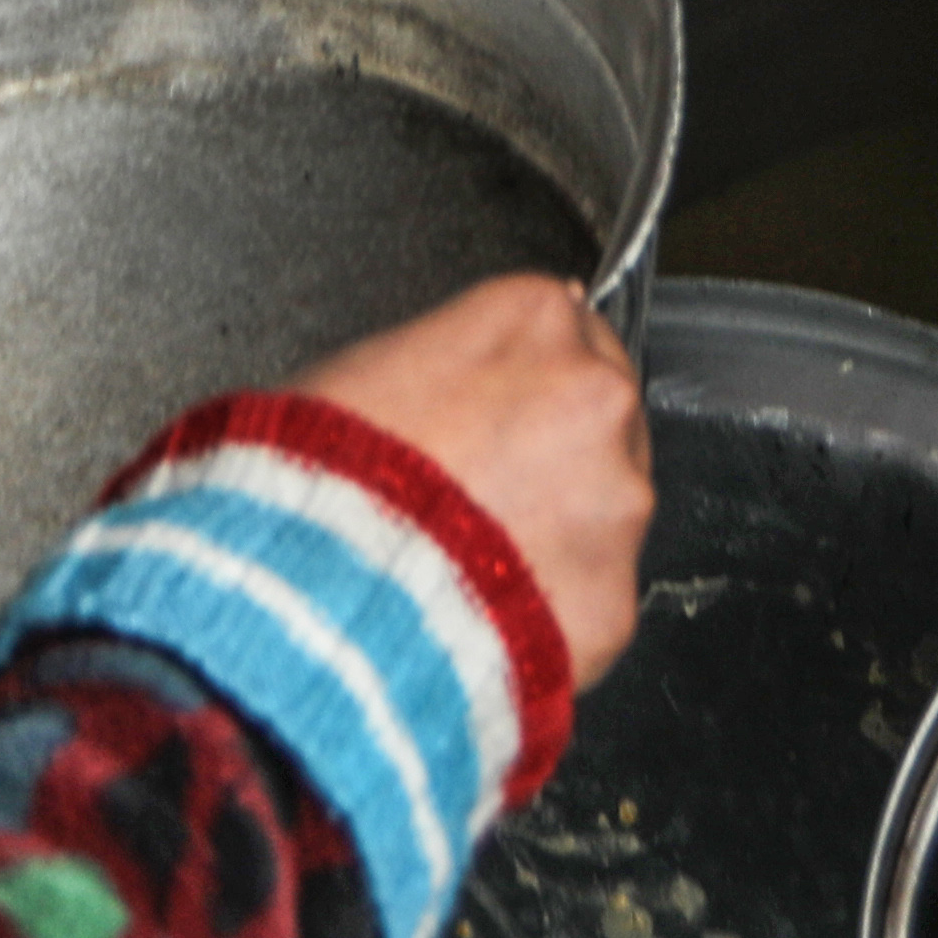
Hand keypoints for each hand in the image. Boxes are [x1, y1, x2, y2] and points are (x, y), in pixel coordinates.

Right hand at [296, 275, 653, 687]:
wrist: (320, 595)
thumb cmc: (323, 482)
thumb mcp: (358, 371)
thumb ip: (441, 359)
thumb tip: (453, 378)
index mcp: (533, 321)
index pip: (563, 327)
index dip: (522, 379)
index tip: (497, 412)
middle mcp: (594, 398)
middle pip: (600, 413)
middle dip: (555, 451)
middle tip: (485, 493)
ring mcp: (616, 500)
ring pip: (607, 509)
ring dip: (560, 531)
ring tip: (479, 565)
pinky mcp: (614, 595)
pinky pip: (592, 598)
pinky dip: (553, 611)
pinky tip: (492, 616)